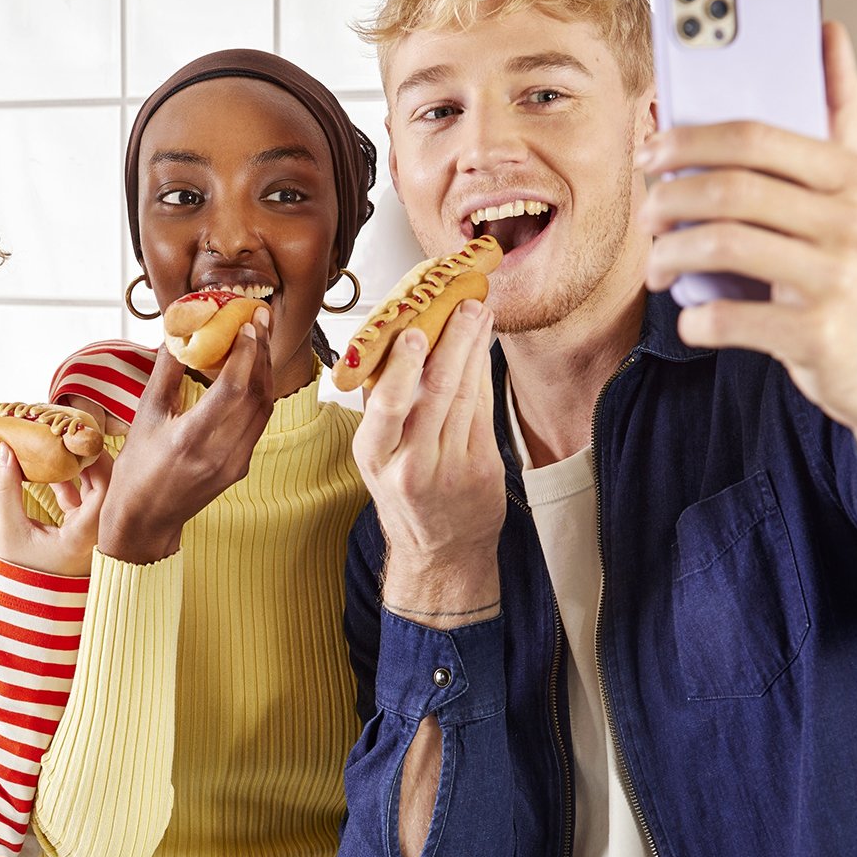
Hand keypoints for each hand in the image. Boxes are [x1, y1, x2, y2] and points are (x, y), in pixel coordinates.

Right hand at [0, 441, 111, 576]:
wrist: (25, 605)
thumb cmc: (19, 572)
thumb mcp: (8, 529)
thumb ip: (6, 489)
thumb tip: (5, 450)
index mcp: (85, 537)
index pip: (105, 489)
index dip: (96, 460)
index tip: (79, 439)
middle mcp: (98, 537)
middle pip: (108, 488)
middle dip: (92, 460)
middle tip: (73, 437)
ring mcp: (94, 536)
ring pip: (98, 495)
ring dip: (83, 472)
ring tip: (63, 448)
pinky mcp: (85, 535)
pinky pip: (87, 503)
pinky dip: (75, 486)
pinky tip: (55, 471)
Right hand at [97, 309, 273, 562]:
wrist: (146, 520)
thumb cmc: (138, 467)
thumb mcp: (144, 416)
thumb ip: (165, 373)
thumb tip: (178, 331)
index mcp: (189, 439)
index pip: (231, 390)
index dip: (245, 353)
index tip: (248, 322)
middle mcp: (219, 453)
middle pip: (255, 394)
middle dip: (261, 352)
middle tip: (261, 318)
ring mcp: (235, 464)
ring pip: (264, 408)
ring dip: (264, 370)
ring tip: (259, 338)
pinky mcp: (242, 468)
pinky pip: (258, 423)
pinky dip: (259, 393)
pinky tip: (252, 372)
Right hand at [353, 300, 504, 618]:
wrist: (441, 552)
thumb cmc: (405, 498)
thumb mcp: (377, 460)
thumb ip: (383, 410)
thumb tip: (392, 347)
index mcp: (374, 457)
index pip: (387, 407)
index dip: (402, 368)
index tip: (413, 332)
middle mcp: (410, 465)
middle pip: (435, 392)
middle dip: (452, 342)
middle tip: (462, 305)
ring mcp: (450, 468)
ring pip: (464, 395)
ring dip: (473, 348)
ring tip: (477, 313)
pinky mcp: (481, 469)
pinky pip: (482, 410)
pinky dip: (482, 374)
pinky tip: (483, 348)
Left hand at [641, 21, 856, 481]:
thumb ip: (840, 111)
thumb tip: (827, 33)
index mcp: (851, 177)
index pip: (755, 138)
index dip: (690, 139)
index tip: (651, 151)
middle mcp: (849, 222)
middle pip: (730, 191)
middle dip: (668, 200)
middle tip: (646, 217)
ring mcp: (835, 279)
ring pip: (722, 247)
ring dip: (668, 257)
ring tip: (656, 267)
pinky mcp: (817, 335)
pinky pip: (729, 319)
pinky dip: (695, 320)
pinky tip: (691, 317)